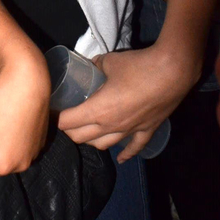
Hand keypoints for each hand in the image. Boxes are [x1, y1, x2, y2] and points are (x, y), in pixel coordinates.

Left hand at [57, 45, 194, 161]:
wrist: (172, 72)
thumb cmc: (137, 66)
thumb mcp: (109, 61)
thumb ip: (96, 65)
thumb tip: (90, 65)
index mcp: (97, 110)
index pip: (68, 122)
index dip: (55, 118)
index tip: (48, 112)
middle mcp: (111, 126)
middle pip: (81, 137)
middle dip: (69, 130)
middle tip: (63, 119)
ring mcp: (129, 131)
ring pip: (103, 145)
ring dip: (90, 140)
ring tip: (84, 133)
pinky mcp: (147, 131)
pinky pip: (133, 148)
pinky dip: (125, 154)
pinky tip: (120, 157)